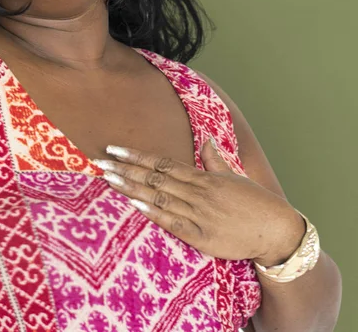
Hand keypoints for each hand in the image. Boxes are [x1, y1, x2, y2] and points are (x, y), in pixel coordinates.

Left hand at [92, 138, 305, 264]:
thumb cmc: (255, 203)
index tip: (115, 150)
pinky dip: (154, 213)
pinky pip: (173, 223)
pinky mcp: (202, 237)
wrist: (276, 231)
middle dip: (125, 169)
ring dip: (131, 188)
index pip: (162, 163)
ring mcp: (198, 214)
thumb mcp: (234, 177)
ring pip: (158, 197)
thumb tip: (206, 139)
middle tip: (100, 161)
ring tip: (108, 179)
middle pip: (154, 177)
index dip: (136, 156)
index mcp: (202, 177)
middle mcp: (197, 192)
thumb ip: (214, 160)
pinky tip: (135, 205)